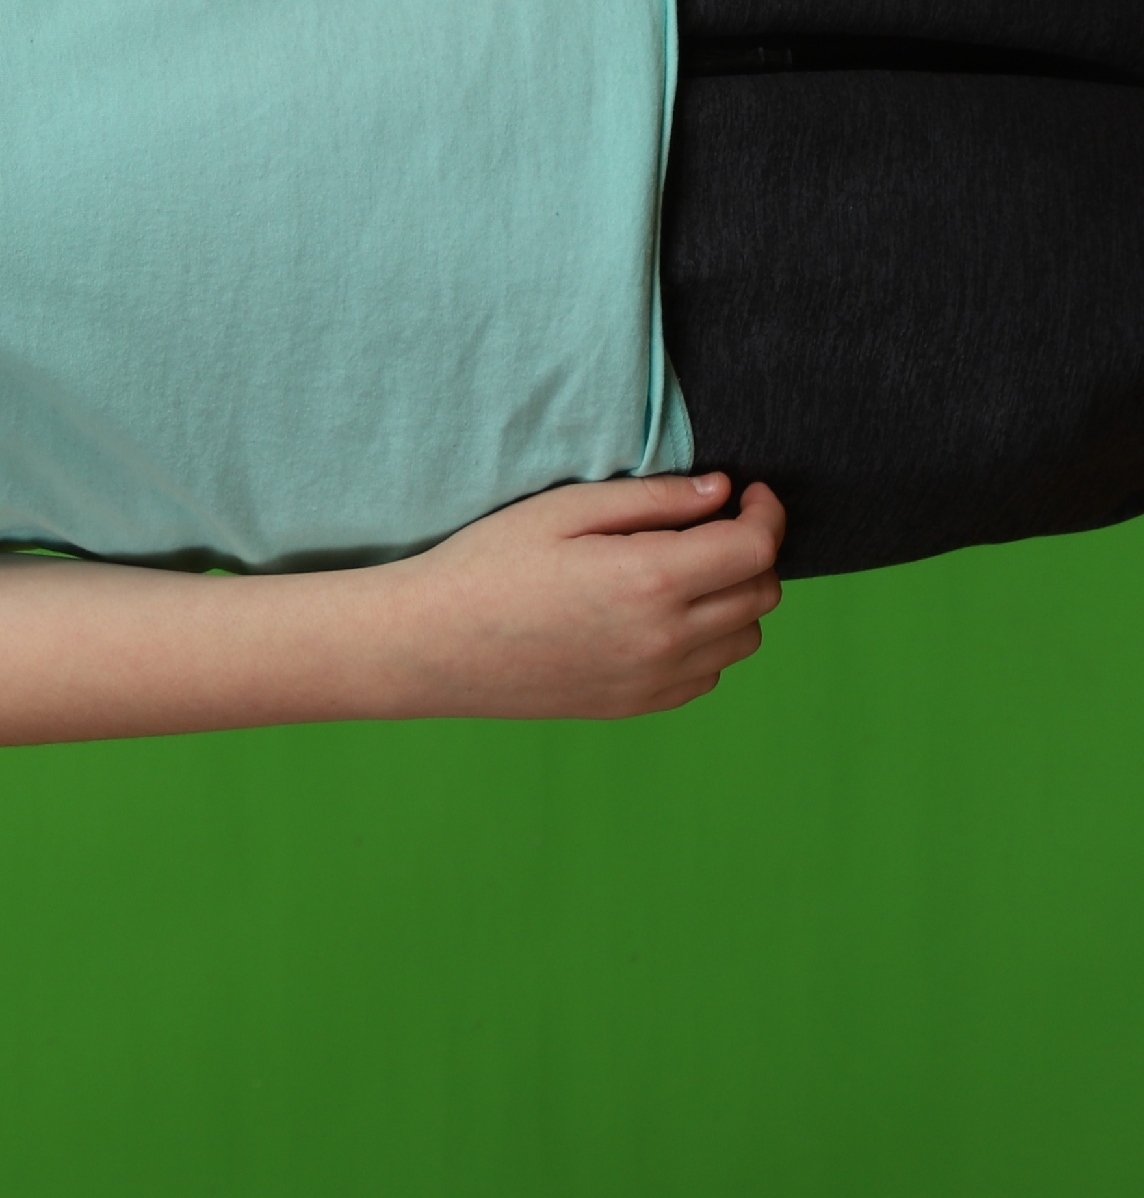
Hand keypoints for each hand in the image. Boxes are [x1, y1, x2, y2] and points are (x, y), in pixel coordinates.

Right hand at [368, 471, 784, 719]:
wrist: (431, 645)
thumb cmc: (487, 565)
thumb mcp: (562, 510)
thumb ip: (651, 498)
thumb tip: (720, 492)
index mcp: (651, 579)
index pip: (755, 548)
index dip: (767, 513)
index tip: (749, 494)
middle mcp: (667, 637)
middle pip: (762, 592)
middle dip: (752, 551)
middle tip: (711, 525)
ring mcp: (655, 680)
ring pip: (745, 637)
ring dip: (733, 599)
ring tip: (684, 572)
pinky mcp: (639, 705)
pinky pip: (710, 674)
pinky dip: (707, 642)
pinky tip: (658, 617)